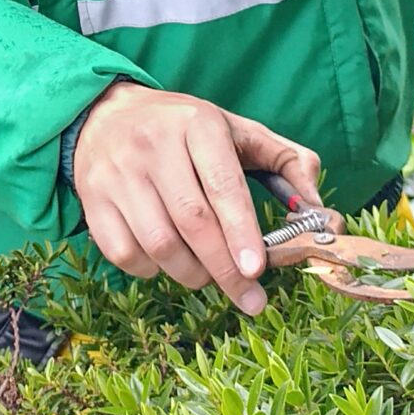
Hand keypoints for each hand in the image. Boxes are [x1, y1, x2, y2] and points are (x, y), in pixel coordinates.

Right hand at [70, 82, 325, 313]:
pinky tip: (167, 261)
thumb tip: (321, 212)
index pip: (222, 183)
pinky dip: (151, 271)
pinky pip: (124, 254)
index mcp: (196, 124)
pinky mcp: (93, 199)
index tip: (258, 270)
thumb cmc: (185, 131)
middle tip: (251, 299)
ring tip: (210, 274)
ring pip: (158, 244)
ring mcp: (117, 173)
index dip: (240, 230)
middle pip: (191, 221)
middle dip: (225, 269)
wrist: (105, 115)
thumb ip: (288, 163)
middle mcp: (152, 145)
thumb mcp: (238, 130)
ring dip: (192, 274)